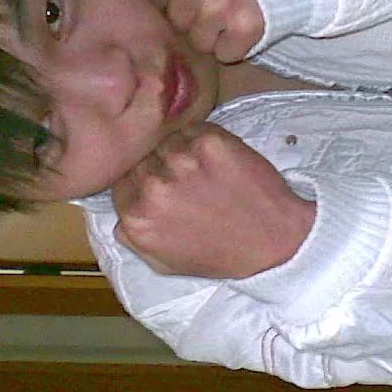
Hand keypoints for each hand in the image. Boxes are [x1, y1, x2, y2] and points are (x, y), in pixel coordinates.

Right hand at [111, 124, 315, 278]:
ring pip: (166, 141)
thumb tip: (119, 215)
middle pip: (142, 159)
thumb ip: (132, 237)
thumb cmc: (220, 253)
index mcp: (137, 217)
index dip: (141, 185)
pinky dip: (202, 140)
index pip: (122, 183)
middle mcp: (154, 187)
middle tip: (186, 183)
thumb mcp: (164, 262)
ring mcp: (182, 160)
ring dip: (181, 152)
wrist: (273, 242)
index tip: (160, 189)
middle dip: (160, 168)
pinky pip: (192, 129)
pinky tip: (217, 161)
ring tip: (204, 173)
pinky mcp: (210, 141)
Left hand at [144, 0, 264, 62]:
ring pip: (201, 42)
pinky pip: (227, 54)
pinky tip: (245, 18)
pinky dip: (238, 44)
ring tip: (233, 5)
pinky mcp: (245, 25)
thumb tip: (149, 17)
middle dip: (195, 16)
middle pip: (177, 24)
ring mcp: (218, 4)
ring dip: (216, 32)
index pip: (154, 1)